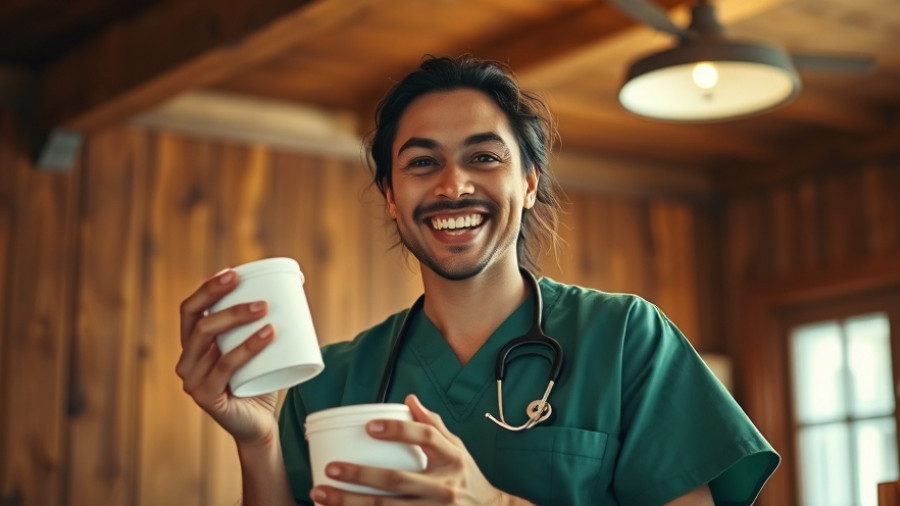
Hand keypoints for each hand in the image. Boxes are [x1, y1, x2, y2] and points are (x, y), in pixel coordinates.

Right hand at [175, 268, 278, 445]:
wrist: (259, 426)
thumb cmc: (259, 383)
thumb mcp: (256, 350)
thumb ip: (261, 325)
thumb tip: (289, 290)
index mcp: (192, 346)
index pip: (190, 310)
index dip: (207, 289)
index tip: (233, 273)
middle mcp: (186, 361)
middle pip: (199, 321)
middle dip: (226, 301)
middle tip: (260, 296)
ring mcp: (192, 380)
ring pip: (209, 339)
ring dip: (237, 319)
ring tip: (266, 309)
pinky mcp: (205, 396)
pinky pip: (225, 366)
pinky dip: (248, 347)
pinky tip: (268, 334)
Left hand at [309, 394, 532, 504]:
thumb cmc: (467, 478)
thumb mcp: (458, 450)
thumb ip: (434, 426)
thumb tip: (409, 399)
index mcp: (452, 459)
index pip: (427, 438)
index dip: (399, 430)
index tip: (369, 426)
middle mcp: (444, 487)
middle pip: (397, 480)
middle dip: (360, 475)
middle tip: (331, 468)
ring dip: (351, 504)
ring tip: (322, 495)